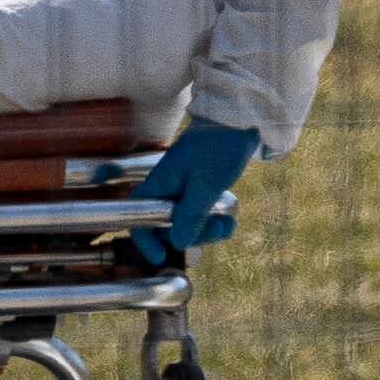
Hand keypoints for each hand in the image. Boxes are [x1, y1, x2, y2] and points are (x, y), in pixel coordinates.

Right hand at [140, 121, 259, 254]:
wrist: (240, 120)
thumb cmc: (218, 149)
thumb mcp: (205, 188)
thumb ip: (189, 217)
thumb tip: (177, 243)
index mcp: (160, 185)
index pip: (138, 220)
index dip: (146, 242)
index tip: (161, 258)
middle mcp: (168, 188)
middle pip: (168, 226)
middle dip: (191, 235)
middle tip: (215, 232)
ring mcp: (184, 186)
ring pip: (188, 220)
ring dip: (207, 229)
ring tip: (227, 225)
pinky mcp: (200, 185)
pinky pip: (202, 210)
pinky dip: (214, 218)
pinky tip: (230, 219)